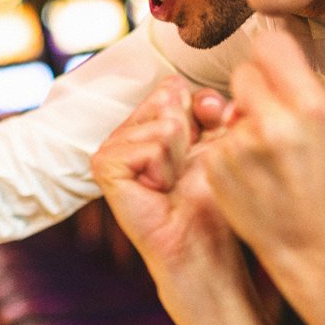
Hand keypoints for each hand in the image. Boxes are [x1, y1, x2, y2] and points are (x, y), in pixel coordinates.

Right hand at [91, 78, 242, 288]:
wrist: (197, 238)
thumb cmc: (208, 196)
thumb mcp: (219, 141)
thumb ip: (214, 109)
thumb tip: (203, 97)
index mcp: (148, 118)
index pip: (175, 86)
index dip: (200, 114)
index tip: (199, 149)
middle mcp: (126, 128)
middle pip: (169, 99)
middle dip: (189, 136)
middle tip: (182, 170)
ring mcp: (111, 144)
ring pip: (165, 124)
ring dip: (178, 158)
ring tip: (170, 182)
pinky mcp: (104, 163)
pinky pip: (151, 146)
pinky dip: (163, 170)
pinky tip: (157, 189)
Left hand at [197, 28, 324, 279]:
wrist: (312, 242)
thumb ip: (296, 84)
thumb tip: (266, 46)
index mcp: (311, 106)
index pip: (271, 44)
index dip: (270, 56)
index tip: (273, 67)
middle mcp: (274, 122)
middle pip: (243, 73)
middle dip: (252, 90)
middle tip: (271, 118)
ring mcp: (240, 146)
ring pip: (226, 107)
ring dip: (239, 123)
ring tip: (266, 156)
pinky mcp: (216, 167)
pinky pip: (216, 139)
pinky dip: (227, 150)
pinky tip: (250, 173)